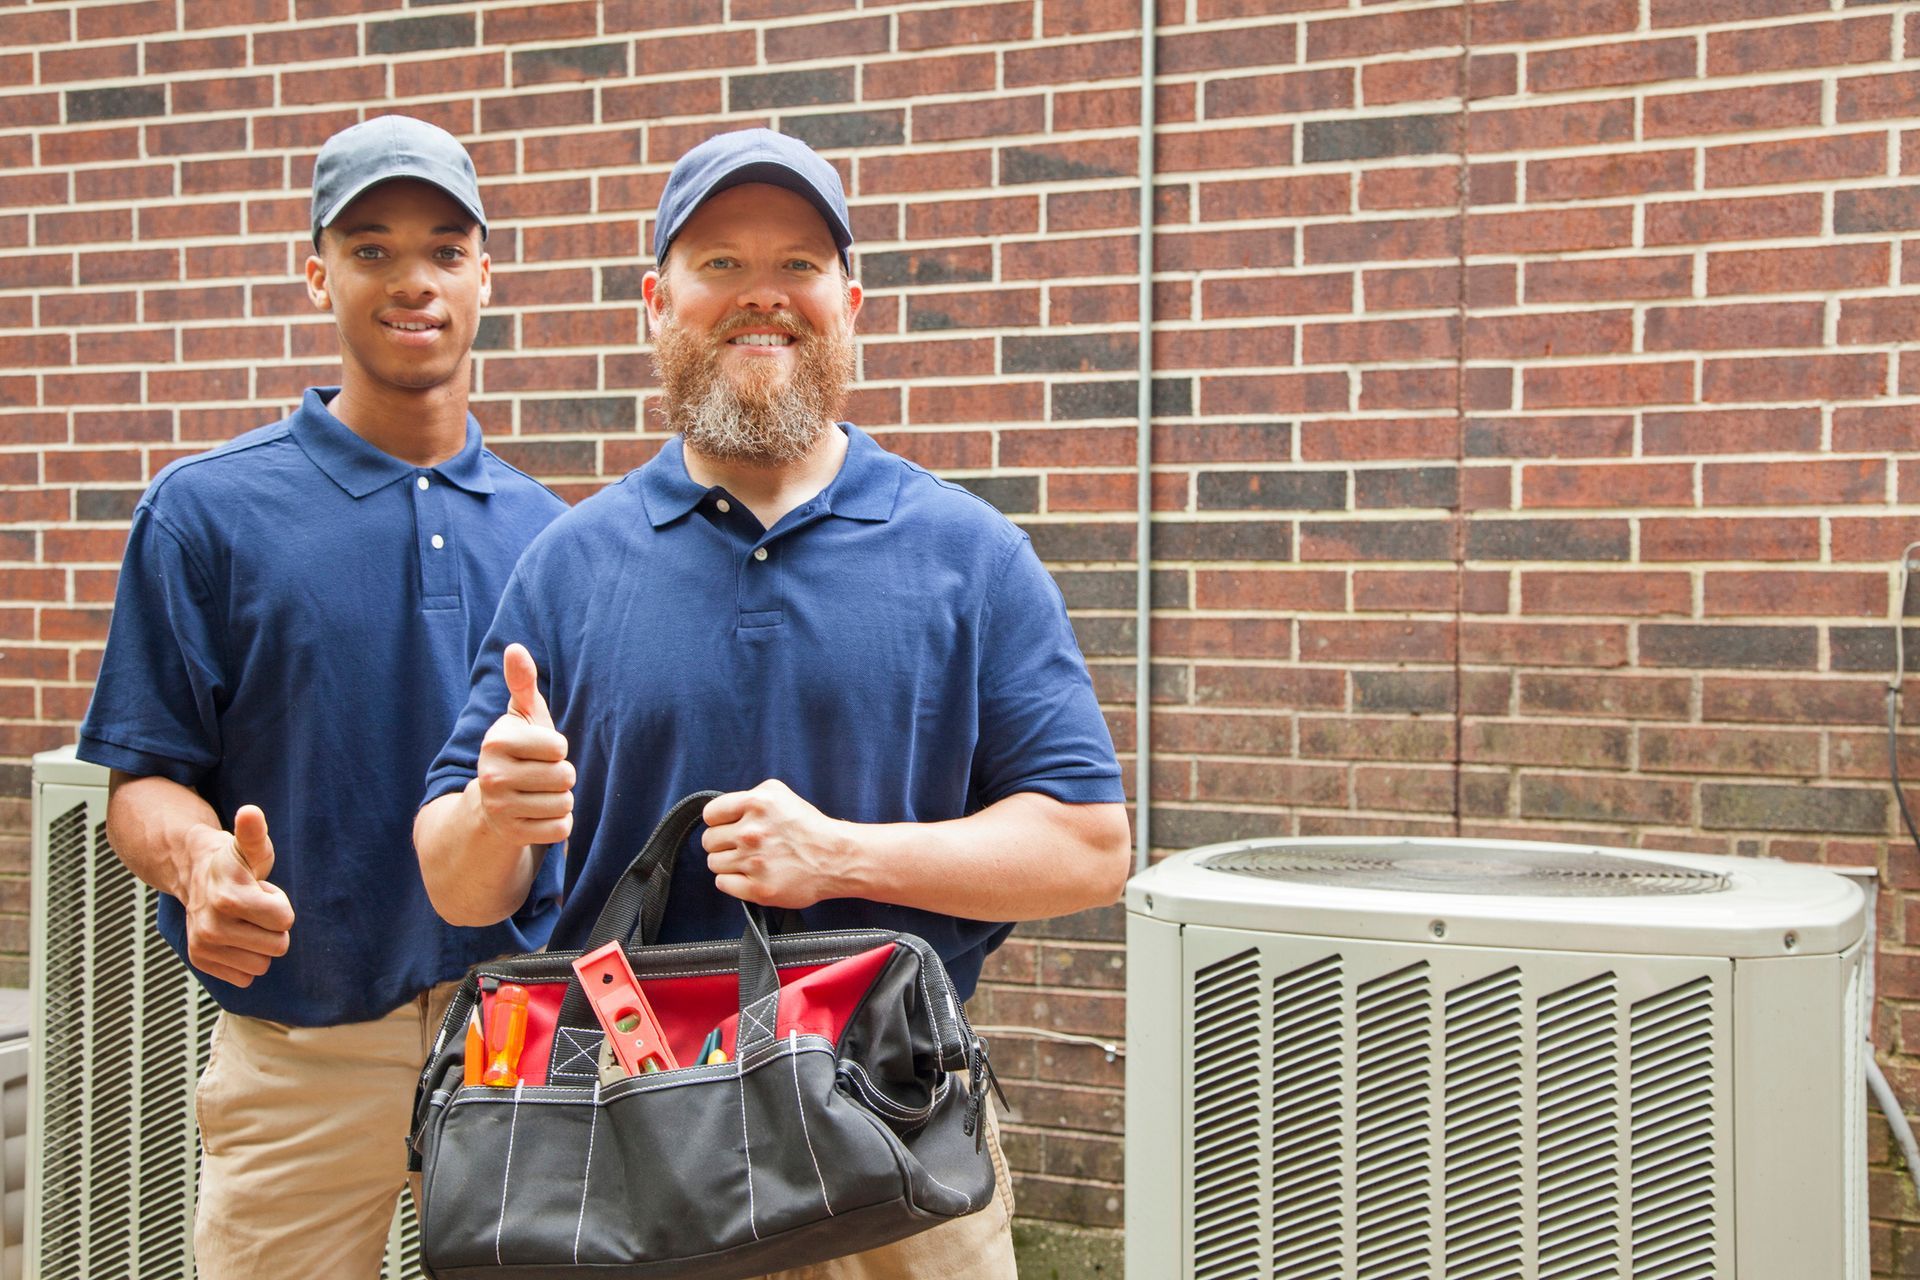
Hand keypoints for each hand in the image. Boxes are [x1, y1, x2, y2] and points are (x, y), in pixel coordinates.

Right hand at [182, 805, 294, 987]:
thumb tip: (250, 813)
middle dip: (272, 926)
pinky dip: (245, 959)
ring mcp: (203, 946)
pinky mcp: (201, 960)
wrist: (192, 873)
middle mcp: (211, 926)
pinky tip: (234, 935)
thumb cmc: (232, 860)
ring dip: (259, 944)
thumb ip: (254, 832)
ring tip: (243, 919)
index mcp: (229, 898)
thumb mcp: (249, 846)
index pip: (284, 921)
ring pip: (262, 965)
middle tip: (253, 906)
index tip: (263, 892)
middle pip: (277, 946)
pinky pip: (244, 978)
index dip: (280, 905)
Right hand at [471, 643, 573, 849]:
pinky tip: (538, 815)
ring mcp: (500, 809)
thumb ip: (522, 683)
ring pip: (565, 803)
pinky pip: (561, 829)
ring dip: (561, 800)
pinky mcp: (512, 835)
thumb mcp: (521, 717)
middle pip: (565, 776)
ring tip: (539, 794)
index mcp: (496, 742)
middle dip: (561, 775)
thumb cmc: (519, 751)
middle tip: (540, 775)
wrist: (491, 803)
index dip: (557, 749)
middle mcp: (492, 776)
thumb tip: (515, 648)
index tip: (538, 750)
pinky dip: (558, 824)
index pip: (559, 747)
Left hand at [702, 780, 848, 908]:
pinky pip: (723, 883)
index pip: (710, 814)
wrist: (836, 859)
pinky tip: (750, 875)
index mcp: (757, 804)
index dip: (719, 821)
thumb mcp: (779, 794)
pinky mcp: (758, 888)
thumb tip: (721, 811)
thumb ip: (748, 797)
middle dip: (723, 843)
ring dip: (728, 863)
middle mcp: (752, 832)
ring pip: (714, 863)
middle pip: (709, 841)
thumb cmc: (809, 827)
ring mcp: (754, 862)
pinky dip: (732, 881)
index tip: (729, 826)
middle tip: (743, 846)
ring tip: (750, 861)